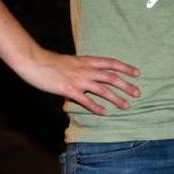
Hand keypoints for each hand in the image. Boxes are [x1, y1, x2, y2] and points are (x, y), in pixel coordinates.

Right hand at [18, 50, 139, 115]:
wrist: (35, 62)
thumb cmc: (52, 61)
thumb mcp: (72, 61)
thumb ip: (83, 67)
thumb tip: (91, 75)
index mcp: (88, 60)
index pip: (112, 63)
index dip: (125, 68)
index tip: (137, 73)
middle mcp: (86, 70)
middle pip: (112, 77)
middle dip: (127, 86)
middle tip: (138, 93)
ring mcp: (79, 80)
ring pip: (103, 90)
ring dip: (116, 98)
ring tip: (126, 105)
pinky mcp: (69, 90)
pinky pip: (86, 100)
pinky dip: (96, 107)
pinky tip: (104, 113)